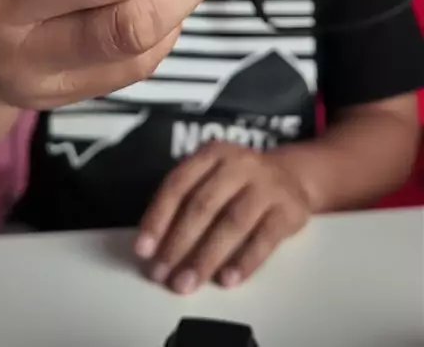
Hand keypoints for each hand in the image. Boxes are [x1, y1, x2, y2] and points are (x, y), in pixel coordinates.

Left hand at [136, 141, 309, 292]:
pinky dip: (244, 261)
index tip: (143, 250)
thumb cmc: (240, 182)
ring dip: (206, 257)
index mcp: (212, 153)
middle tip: (162, 274)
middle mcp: (239, 164)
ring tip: (188, 283)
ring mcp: (267, 185)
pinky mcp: (289, 209)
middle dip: (178, 243)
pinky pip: (265, 238)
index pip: (178, 184)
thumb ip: (186, 200)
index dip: (158, 217)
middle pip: (204, 204)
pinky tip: (227, 280)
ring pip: (232, 223)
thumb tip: (155, 245)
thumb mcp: (212, 176)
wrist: (293, 175)